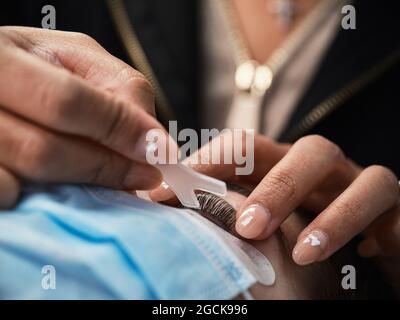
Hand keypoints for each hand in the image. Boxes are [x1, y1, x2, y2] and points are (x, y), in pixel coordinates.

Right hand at [0, 26, 171, 207]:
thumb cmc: (35, 64)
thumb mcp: (75, 56)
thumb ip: (117, 86)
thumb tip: (151, 137)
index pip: (66, 102)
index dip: (120, 130)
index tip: (160, 151)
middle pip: (44, 151)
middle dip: (107, 168)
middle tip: (145, 176)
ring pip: (23, 181)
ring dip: (80, 186)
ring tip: (110, 181)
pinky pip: (5, 198)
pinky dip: (41, 198)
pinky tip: (59, 183)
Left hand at [151, 133, 399, 264]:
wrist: (361, 244)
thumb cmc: (297, 231)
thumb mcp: (260, 220)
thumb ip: (222, 213)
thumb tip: (170, 219)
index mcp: (280, 165)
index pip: (245, 149)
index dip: (208, 165)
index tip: (168, 195)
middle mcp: (320, 170)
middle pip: (302, 155)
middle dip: (277, 188)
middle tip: (248, 228)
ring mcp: (359, 186)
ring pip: (359, 179)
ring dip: (332, 215)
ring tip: (302, 254)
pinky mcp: (393, 211)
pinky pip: (388, 208)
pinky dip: (371, 228)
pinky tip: (361, 255)